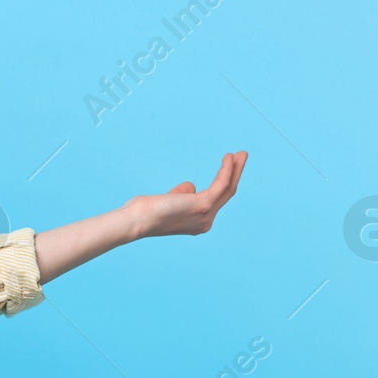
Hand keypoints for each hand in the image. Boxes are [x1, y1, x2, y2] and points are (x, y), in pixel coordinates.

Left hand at [124, 151, 248, 238]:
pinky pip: (221, 184)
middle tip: (241, 157)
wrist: (136, 220)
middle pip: (226, 194)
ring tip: (241, 154)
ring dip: (235, 169)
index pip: (214, 200)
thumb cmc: (144, 211)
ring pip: (227, 189)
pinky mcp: (204, 205)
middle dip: (235, 174)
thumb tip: (191, 186)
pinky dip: (226, 169)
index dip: (221, 181)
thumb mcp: (168, 201)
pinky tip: (228, 157)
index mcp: (198, 223)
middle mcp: (206, 222)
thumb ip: (181, 195)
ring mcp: (206, 216)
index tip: (226, 165)